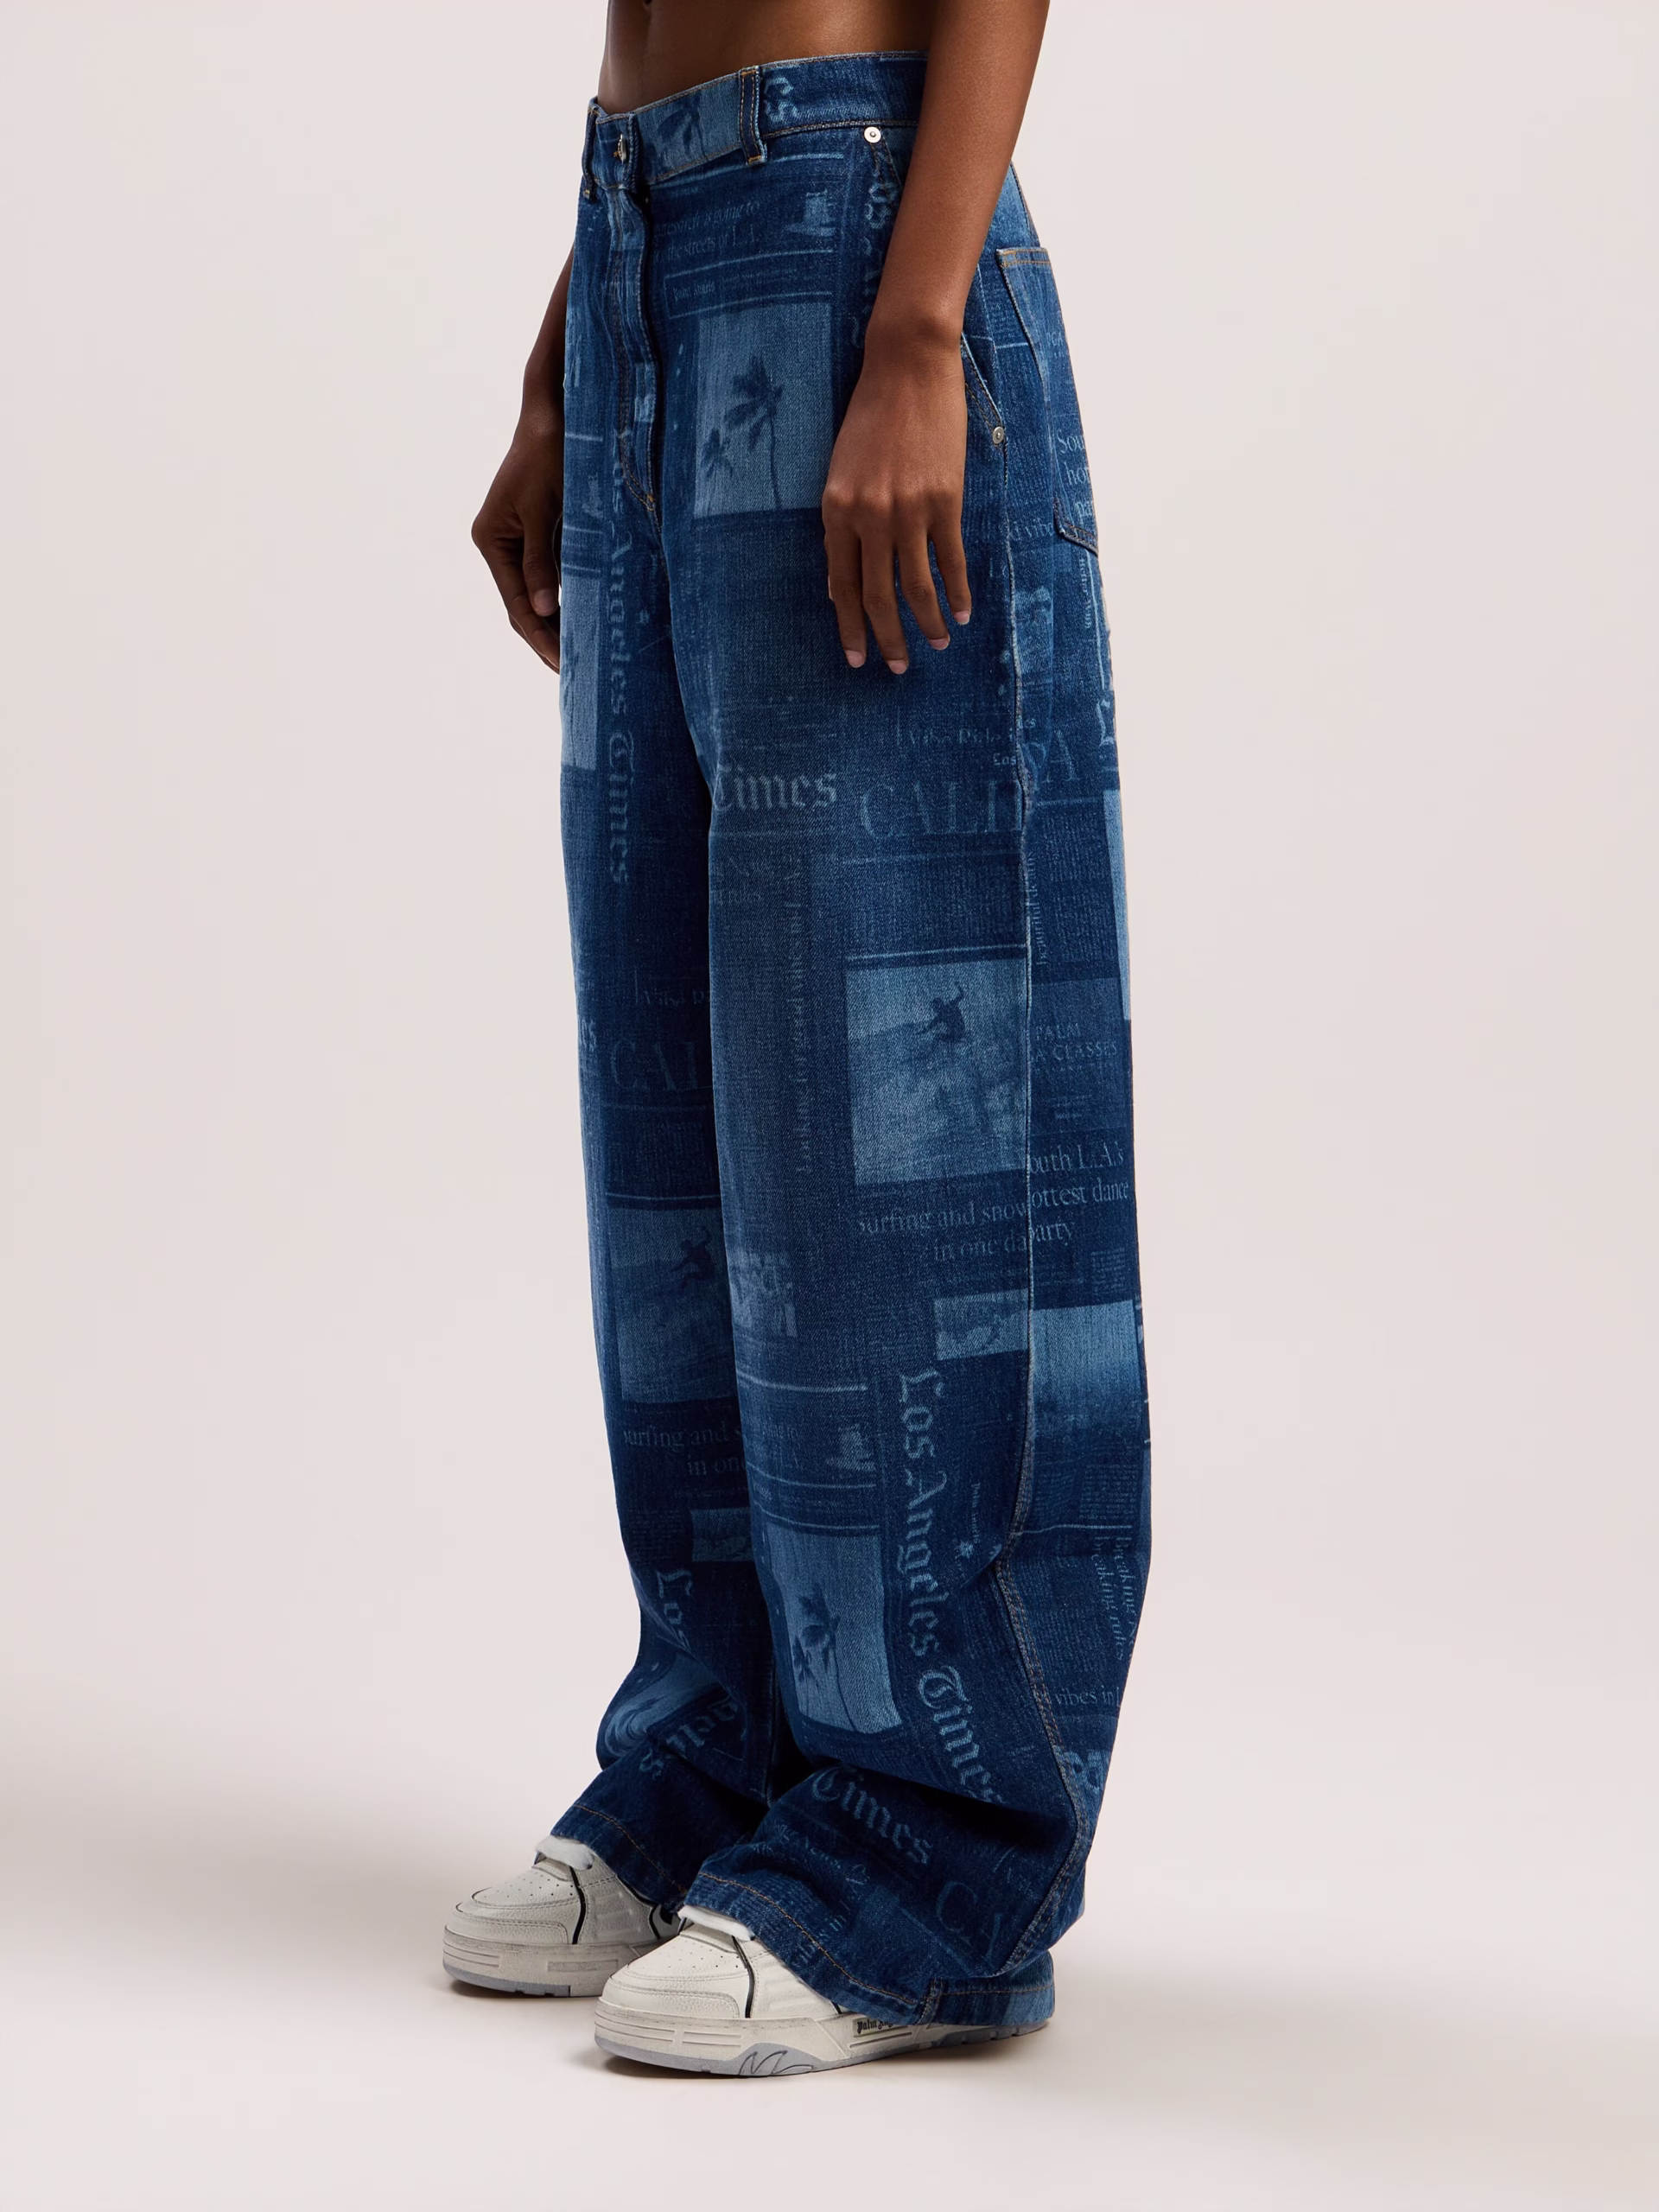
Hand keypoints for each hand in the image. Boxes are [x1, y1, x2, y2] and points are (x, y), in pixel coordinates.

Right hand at [472, 402, 562, 670]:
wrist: (557, 416)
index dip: (539, 636)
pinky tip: (584, 620)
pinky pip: (552, 575)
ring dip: (557, 622)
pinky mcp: (541, 534)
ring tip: (581, 655)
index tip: (560, 665)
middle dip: (546, 637)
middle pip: (522, 605)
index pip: (515, 604)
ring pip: (537, 594)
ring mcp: (519, 540)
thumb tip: (543, 610)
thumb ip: (542, 562)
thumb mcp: (546, 510)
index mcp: (492, 540)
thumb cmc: (550, 457)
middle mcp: (500, 544)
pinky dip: (567, 598)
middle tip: (573, 672)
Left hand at [822, 332, 971, 673]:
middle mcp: (869, 516)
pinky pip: (951, 561)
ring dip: (929, 624)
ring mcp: (908, 510)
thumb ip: (841, 525)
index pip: (842, 585)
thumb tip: (840, 584)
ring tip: (938, 645)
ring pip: (917, 587)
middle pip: (879, 597)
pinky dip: (958, 591)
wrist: (908, 366)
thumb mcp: (841, 471)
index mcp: (836, 510)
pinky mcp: (945, 500)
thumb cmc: (871, 417)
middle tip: (898, 668)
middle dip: (889, 639)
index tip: (857, 658)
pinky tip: (963, 612)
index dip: (851, 626)